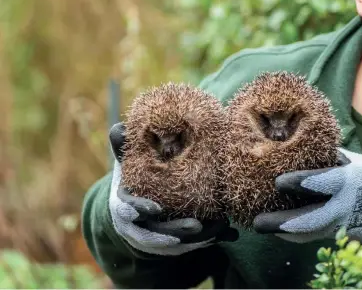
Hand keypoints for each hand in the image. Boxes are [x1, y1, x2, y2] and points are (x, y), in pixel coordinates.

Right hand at [108, 122, 237, 255]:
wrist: (135, 211)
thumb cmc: (135, 180)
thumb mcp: (128, 165)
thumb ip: (123, 148)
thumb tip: (119, 127)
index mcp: (124, 206)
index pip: (128, 211)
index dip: (141, 210)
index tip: (156, 208)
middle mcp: (137, 228)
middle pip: (154, 234)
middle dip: (175, 231)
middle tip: (196, 225)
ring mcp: (154, 240)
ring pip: (176, 245)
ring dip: (198, 239)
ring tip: (220, 227)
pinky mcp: (172, 247)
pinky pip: (191, 248)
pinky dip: (208, 241)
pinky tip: (228, 234)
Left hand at [253, 148, 361, 244]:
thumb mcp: (356, 163)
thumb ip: (329, 160)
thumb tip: (299, 149)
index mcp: (352, 180)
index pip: (324, 181)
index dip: (301, 182)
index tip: (279, 182)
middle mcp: (348, 206)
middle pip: (312, 219)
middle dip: (283, 222)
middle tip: (258, 224)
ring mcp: (347, 226)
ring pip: (311, 233)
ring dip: (286, 232)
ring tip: (264, 226)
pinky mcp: (346, 239)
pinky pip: (318, 236)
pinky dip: (299, 234)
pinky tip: (281, 231)